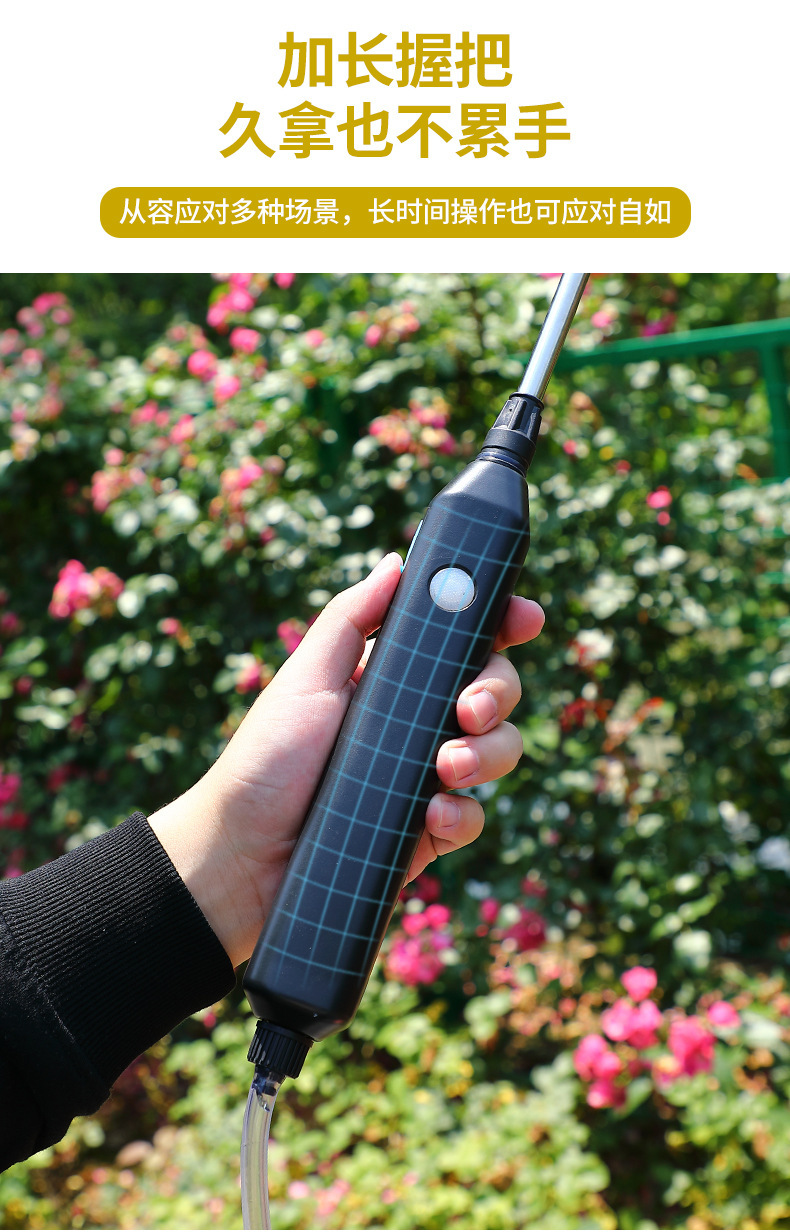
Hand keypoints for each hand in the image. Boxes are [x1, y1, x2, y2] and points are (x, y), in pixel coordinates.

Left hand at [149, 553, 543, 965]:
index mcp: (393, 678)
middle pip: (494, 691)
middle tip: (468, 709)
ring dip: (487, 754)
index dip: (502, 625)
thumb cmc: (265, 761)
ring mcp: (427, 778)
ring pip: (498, 751)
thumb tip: (398, 562)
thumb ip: (350, 619)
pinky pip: (472, 817)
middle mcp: (418, 722)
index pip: (463, 642)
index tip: (523, 618)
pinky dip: (462, 815)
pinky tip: (433, 815)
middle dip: (497, 693)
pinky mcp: (426, 832)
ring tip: (447, 768)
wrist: (241, 858)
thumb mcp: (306, 679)